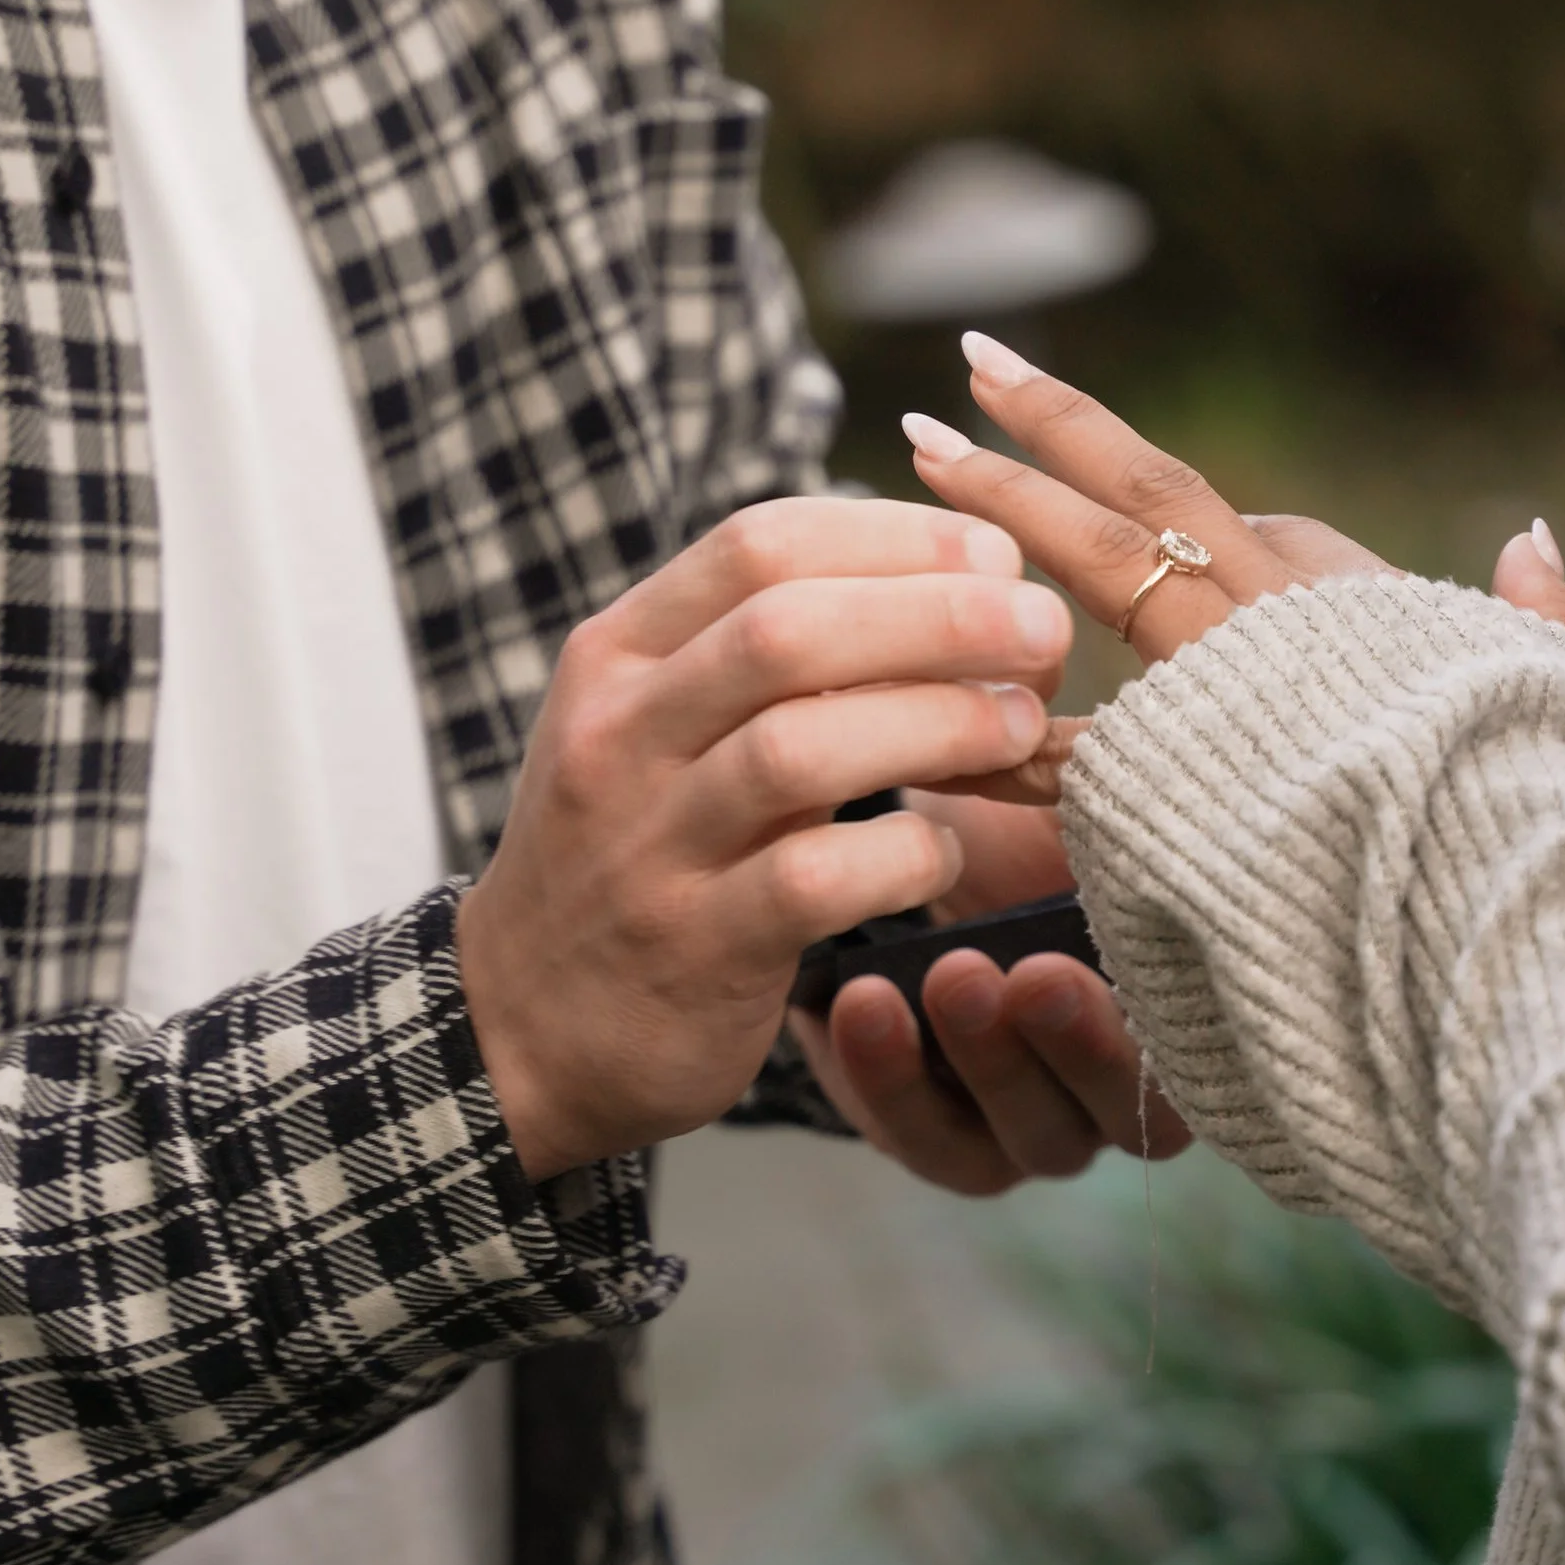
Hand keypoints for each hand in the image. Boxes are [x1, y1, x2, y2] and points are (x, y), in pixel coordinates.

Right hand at [455, 495, 1071, 1180]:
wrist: (521, 1030)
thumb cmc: (637, 851)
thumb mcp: (666, 724)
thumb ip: (773, 649)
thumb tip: (954, 568)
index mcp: (620, 652)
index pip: (759, 542)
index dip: (895, 534)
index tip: (995, 554)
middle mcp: (620, 733)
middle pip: (787, 629)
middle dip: (939, 614)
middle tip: (1043, 628)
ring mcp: (648, 843)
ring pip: (800, 750)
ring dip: (938, 725)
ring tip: (1021, 728)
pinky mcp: (695, 947)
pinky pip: (817, 881)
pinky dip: (905, 856)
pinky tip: (941, 854)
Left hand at [793, 792, 1194, 1194]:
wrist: (902, 856)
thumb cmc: (1024, 828)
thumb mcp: (1085, 801)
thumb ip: (1135, 804)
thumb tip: (1170, 776)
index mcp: (1184, 1017)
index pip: (1212, 1058)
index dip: (1179, 1023)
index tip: (1134, 953)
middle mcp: (1123, 1090)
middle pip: (1128, 1113)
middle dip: (1080, 1045)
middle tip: (1034, 975)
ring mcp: (1036, 1127)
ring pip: (1035, 1137)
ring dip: (990, 1061)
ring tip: (949, 973)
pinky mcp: (941, 1138)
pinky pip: (925, 1138)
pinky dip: (888, 1077)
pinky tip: (861, 1002)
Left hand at [903, 344, 1564, 864]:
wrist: (1529, 937)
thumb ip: (1546, 621)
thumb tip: (1527, 535)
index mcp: (1360, 611)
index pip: (1234, 521)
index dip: (1145, 472)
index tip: (1082, 423)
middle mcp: (1282, 632)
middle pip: (1144, 505)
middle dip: (1048, 433)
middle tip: (963, 370)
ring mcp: (1223, 705)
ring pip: (1086, 579)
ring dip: (992, 518)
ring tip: (909, 463)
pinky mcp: (1175, 800)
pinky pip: (1056, 745)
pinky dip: (984, 715)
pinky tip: (916, 683)